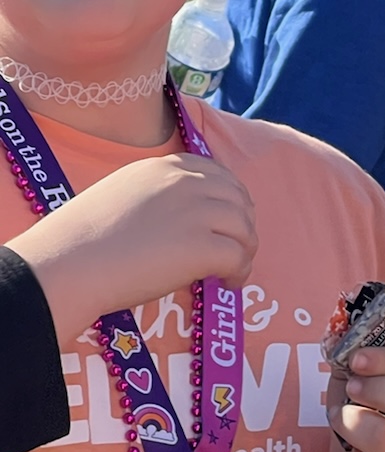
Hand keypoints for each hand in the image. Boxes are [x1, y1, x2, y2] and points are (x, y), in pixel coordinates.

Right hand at [6, 154, 256, 346]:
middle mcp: (185, 183)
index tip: (228, 222)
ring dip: (244, 252)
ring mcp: (196, 212)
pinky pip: (239, 257)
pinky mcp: (202, 246)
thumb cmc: (87, 239)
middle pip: (238, 199)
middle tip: (235, 252)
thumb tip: (181, 223)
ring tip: (229, 273)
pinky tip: (223, 284)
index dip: (232, 199)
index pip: (217, 173)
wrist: (72, 261)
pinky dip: (238, 273)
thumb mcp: (124, 195)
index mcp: (164, 167)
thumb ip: (158, 198)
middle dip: (243, 226)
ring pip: (245, 228)